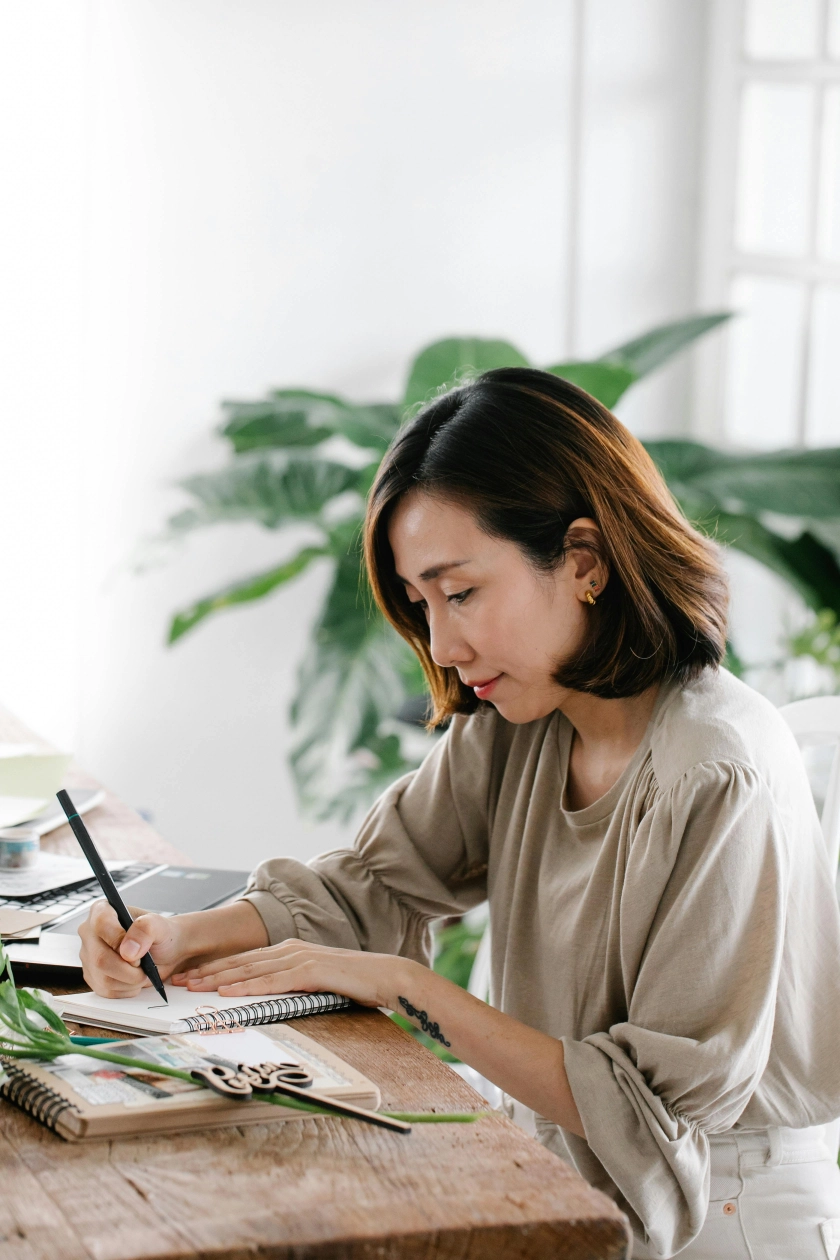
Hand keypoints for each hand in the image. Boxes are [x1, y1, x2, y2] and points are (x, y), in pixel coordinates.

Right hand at [78, 900, 188, 997]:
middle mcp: (90, 933)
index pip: (101, 924)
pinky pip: (105, 991)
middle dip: (129, 969)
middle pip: (100, 959)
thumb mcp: (159, 925)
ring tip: (141, 972)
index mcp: (103, 911)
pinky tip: (133, 979)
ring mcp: (88, 956)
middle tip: (144, 966)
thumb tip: (127, 950)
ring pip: (103, 979)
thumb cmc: (160, 935)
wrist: (164, 953)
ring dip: (130, 981)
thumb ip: (145, 930)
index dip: (118, 939)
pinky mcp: (92, 976)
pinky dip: (125, 990)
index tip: (135, 951)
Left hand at [172, 939, 413, 1009]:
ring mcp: (300, 958)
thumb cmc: (353, 984)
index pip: (245, 960)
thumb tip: (266, 998)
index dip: (217, 968)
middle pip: (241, 962)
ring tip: (195, 986)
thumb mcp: (315, 983)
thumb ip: (291, 985)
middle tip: (181, 981)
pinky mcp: (310, 971)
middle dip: (208, 971)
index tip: (193, 976)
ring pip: (250, 969)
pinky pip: (272, 981)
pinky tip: (228, 993)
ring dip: (219, 978)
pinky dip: (247, 986)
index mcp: (290, 951)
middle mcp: (290, 950)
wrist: (385, 977)